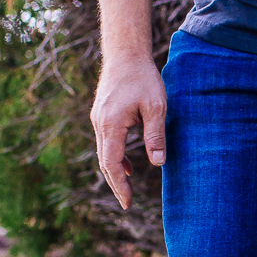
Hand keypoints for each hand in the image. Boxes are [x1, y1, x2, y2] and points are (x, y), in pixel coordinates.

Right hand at [89, 52, 167, 208]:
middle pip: (104, 162)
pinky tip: (126, 165)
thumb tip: (158, 163)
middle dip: (115, 183)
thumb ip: (156, 135)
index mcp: (111, 124)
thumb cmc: (143, 78)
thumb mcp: (156, 107)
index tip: (128, 202)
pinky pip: (105, 142)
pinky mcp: (102, 114)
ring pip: (103, 152)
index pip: (111, 163)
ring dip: (114, 171)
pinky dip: (114, 156)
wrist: (125, 53)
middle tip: (127, 203)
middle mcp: (99, 124)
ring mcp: (98, 119)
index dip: (119, 185)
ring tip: (127, 188)